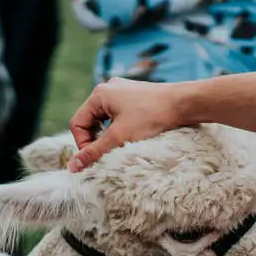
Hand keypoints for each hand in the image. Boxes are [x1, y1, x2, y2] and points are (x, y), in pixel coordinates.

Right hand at [67, 78, 183, 171]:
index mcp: (99, 94)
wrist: (184, 103)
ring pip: (105, 120)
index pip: (78, 123)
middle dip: (97, 140)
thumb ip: (94, 152)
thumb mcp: (119, 137)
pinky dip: (121, 129)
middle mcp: (108, 88)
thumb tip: (72, 167)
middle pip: (90, 121)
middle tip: (110, 153)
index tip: (97, 158)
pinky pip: (118, 116)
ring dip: (110, 136)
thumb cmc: (152, 116)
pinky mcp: (135, 97)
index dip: (83, 144)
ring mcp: (123, 91)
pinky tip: (134, 135)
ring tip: (123, 145)